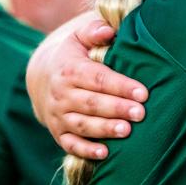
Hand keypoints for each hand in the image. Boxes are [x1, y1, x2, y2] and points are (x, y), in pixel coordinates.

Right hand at [26, 11, 148, 159]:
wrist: (41, 78)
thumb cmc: (72, 57)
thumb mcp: (78, 39)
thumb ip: (93, 32)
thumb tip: (108, 30)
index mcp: (69, 70)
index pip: (98, 79)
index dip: (120, 86)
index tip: (143, 93)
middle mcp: (61, 94)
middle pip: (91, 103)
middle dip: (117, 108)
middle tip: (141, 113)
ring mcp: (58, 115)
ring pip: (82, 124)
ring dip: (104, 129)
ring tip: (126, 131)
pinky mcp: (58, 133)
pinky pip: (70, 144)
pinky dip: (86, 150)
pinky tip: (105, 154)